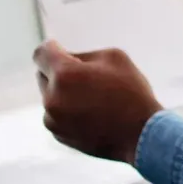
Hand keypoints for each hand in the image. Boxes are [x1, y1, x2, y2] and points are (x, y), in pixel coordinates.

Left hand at [33, 41, 163, 164]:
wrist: (141, 135)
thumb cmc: (131, 92)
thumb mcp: (114, 58)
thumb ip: (83, 55)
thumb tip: (67, 60)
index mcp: (64, 75)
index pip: (41, 53)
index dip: (51, 47)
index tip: (58, 48)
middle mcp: (52, 98)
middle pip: (43, 74)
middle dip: (59, 71)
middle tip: (87, 76)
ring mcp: (53, 119)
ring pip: (50, 96)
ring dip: (63, 92)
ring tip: (93, 99)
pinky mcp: (58, 134)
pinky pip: (56, 114)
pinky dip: (67, 111)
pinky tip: (92, 114)